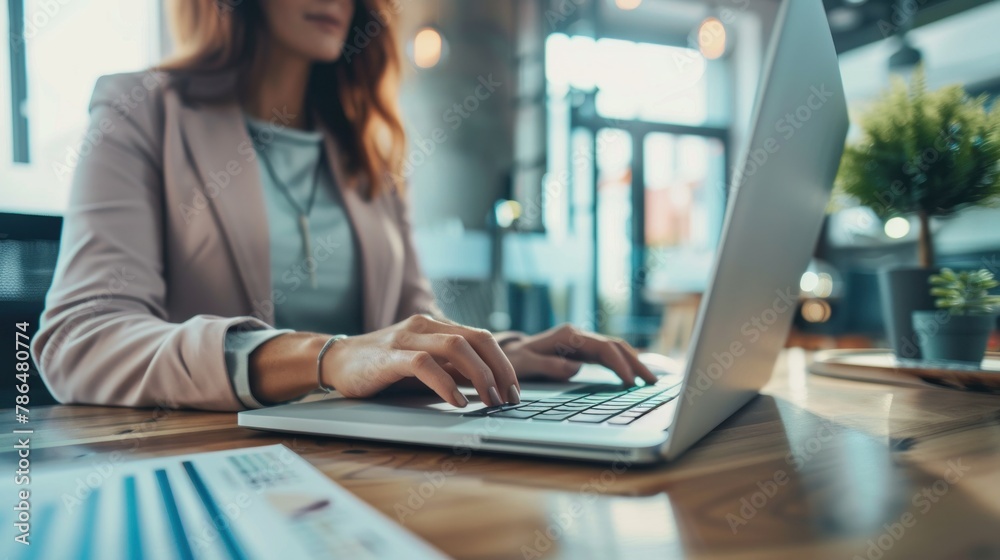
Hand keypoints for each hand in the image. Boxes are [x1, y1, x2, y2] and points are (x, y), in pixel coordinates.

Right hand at [321, 315, 518, 407]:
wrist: (336, 360)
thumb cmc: (382, 365)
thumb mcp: (424, 364)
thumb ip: (451, 368)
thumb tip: (487, 384)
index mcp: (436, 327)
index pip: (482, 337)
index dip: (504, 363)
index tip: (515, 390)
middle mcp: (425, 327)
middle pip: (477, 339)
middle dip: (500, 370)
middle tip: (510, 398)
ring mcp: (407, 339)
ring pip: (456, 347)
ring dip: (481, 376)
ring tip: (491, 400)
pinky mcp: (389, 358)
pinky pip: (424, 366)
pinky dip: (446, 384)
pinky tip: (458, 401)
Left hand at [500, 324, 656, 386]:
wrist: (508, 353)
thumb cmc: (514, 359)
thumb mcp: (525, 363)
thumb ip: (548, 365)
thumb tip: (575, 368)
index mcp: (567, 336)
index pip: (602, 348)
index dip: (618, 364)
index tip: (630, 381)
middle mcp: (578, 335)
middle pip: (614, 346)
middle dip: (635, 362)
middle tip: (653, 381)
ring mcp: (581, 342)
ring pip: (615, 350)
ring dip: (633, 363)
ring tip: (650, 380)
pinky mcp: (582, 350)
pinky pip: (608, 356)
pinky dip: (623, 364)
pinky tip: (634, 375)